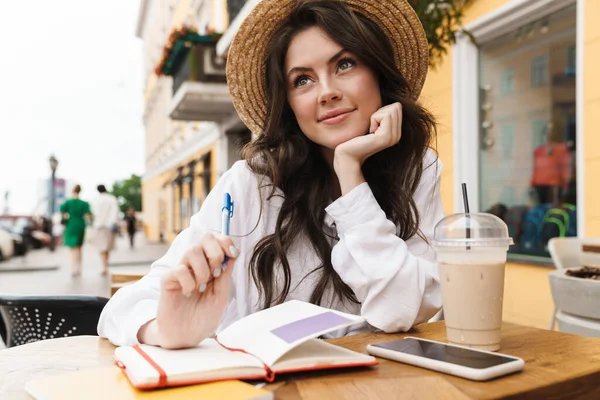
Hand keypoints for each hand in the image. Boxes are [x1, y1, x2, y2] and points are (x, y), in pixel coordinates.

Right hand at [138, 232, 239, 348]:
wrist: (187, 337)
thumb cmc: (204, 317)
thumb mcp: (221, 296)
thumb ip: (225, 276)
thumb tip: (233, 254)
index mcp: (210, 265)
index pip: (216, 240)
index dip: (225, 241)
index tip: (232, 253)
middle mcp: (195, 264)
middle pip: (205, 238)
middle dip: (215, 253)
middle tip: (215, 273)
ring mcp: (181, 270)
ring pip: (192, 251)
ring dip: (202, 270)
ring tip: (201, 287)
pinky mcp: (168, 280)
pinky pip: (179, 269)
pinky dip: (188, 281)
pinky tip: (188, 293)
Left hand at [333, 102, 402, 169]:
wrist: (348, 154)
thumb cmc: (355, 138)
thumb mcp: (372, 124)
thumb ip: (382, 115)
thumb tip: (393, 103)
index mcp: (395, 132)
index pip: (397, 107)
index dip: (381, 111)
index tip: (372, 124)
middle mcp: (397, 136)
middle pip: (396, 107)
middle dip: (380, 112)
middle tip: (371, 126)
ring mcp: (393, 137)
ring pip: (391, 110)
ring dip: (376, 116)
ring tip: (370, 130)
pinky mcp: (386, 137)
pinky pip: (385, 115)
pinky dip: (374, 119)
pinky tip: (369, 132)